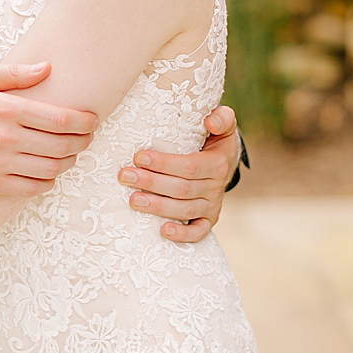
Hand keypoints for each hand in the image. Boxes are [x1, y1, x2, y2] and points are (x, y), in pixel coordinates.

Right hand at [0, 63, 98, 193]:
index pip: (60, 119)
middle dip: (83, 141)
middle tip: (88, 137)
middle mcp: (5, 138)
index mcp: (6, 109)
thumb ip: (15, 73)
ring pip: (50, 168)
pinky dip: (48, 181)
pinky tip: (50, 172)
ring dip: (68, 162)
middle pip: (61, 145)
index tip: (92, 120)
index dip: (84, 121)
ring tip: (71, 154)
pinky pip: (31, 188)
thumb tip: (48, 68)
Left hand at [119, 106, 241, 241]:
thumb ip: (222, 118)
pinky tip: (162, 230)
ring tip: (133, 200)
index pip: (189, 166)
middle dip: (152, 183)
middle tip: (126, 176)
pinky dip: (182, 234)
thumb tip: (210, 120)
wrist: (226, 162)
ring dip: (158, 206)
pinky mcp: (208, 220)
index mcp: (218, 163)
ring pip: (185, 210)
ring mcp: (212, 206)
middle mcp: (216, 187)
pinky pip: (198, 232)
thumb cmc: (214, 140)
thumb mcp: (223, 125)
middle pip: (182, 189)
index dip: (164, 163)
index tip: (139, 157)